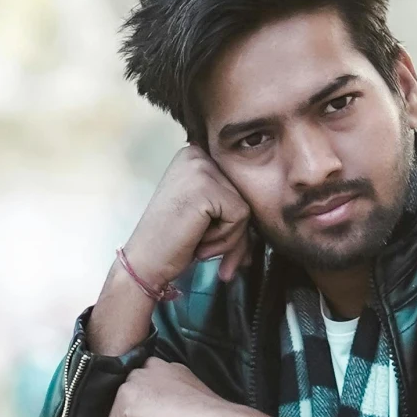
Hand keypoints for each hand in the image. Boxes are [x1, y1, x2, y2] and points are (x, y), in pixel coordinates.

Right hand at [90, 145, 252, 355]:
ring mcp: (201, 168)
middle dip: (237, 233)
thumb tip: (272, 209)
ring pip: (246, 207)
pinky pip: (241, 217)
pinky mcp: (207, 188)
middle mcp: (197, 154)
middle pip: (243, 194)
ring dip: (231, 238)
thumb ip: (229, 201)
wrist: (144, 262)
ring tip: (201, 246)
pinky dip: (226, 238)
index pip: (236, 184)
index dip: (233, 219)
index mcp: (194, 154)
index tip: (216, 241)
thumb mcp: (203, 211)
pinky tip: (200, 242)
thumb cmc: (173, 240)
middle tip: (220, 258)